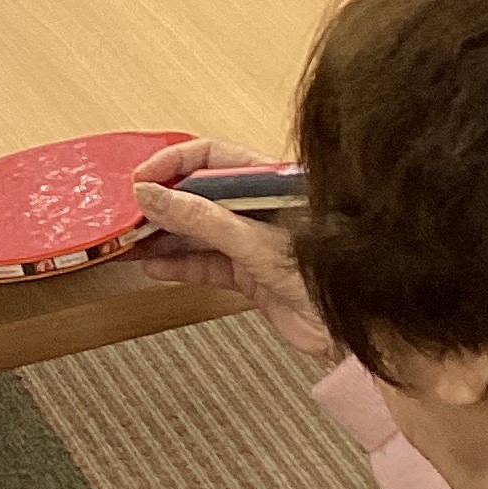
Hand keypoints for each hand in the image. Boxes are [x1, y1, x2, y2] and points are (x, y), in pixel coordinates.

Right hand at [132, 137, 334, 361]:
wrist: (359, 332)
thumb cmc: (325, 276)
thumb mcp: (254, 242)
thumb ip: (200, 218)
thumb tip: (153, 195)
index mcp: (270, 182)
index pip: (212, 156)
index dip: (173, 162)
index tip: (141, 180)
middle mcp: (260, 207)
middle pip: (200, 193)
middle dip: (163, 203)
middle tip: (128, 215)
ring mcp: (254, 241)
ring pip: (198, 231)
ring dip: (165, 237)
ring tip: (131, 243)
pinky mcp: (251, 275)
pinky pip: (207, 263)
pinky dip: (180, 266)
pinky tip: (155, 268)